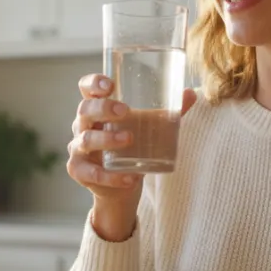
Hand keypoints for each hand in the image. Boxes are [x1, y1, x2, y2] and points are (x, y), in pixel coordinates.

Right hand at [67, 74, 196, 240]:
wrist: (121, 187)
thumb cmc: (133, 148)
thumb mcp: (149, 129)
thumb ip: (169, 113)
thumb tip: (191, 93)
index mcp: (97, 109)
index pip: (86, 88)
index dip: (93, 83)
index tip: (109, 84)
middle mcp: (83, 125)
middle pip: (85, 109)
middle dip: (103, 108)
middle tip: (125, 111)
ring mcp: (78, 149)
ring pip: (86, 139)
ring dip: (107, 138)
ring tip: (129, 139)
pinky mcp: (80, 171)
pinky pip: (93, 173)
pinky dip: (111, 177)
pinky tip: (130, 178)